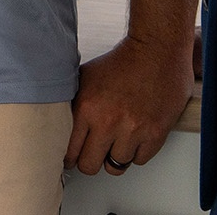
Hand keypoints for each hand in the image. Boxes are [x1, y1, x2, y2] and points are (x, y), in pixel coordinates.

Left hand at [65, 35, 193, 176]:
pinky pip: (139, 160)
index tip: (73, 158)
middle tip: (94, 152)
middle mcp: (108, 122)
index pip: (69, 152)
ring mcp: (133, 130)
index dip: (70, 158)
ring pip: (116, 166)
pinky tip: (134, 136)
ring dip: (115, 155)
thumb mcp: (85, 78)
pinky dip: (136, 152)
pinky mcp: (155, 134)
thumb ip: (73, 104)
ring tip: (117, 139)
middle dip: (90, 160)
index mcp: (87, 108)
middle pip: (90, 166)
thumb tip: (60, 125)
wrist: (156, 50)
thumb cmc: (122, 61)